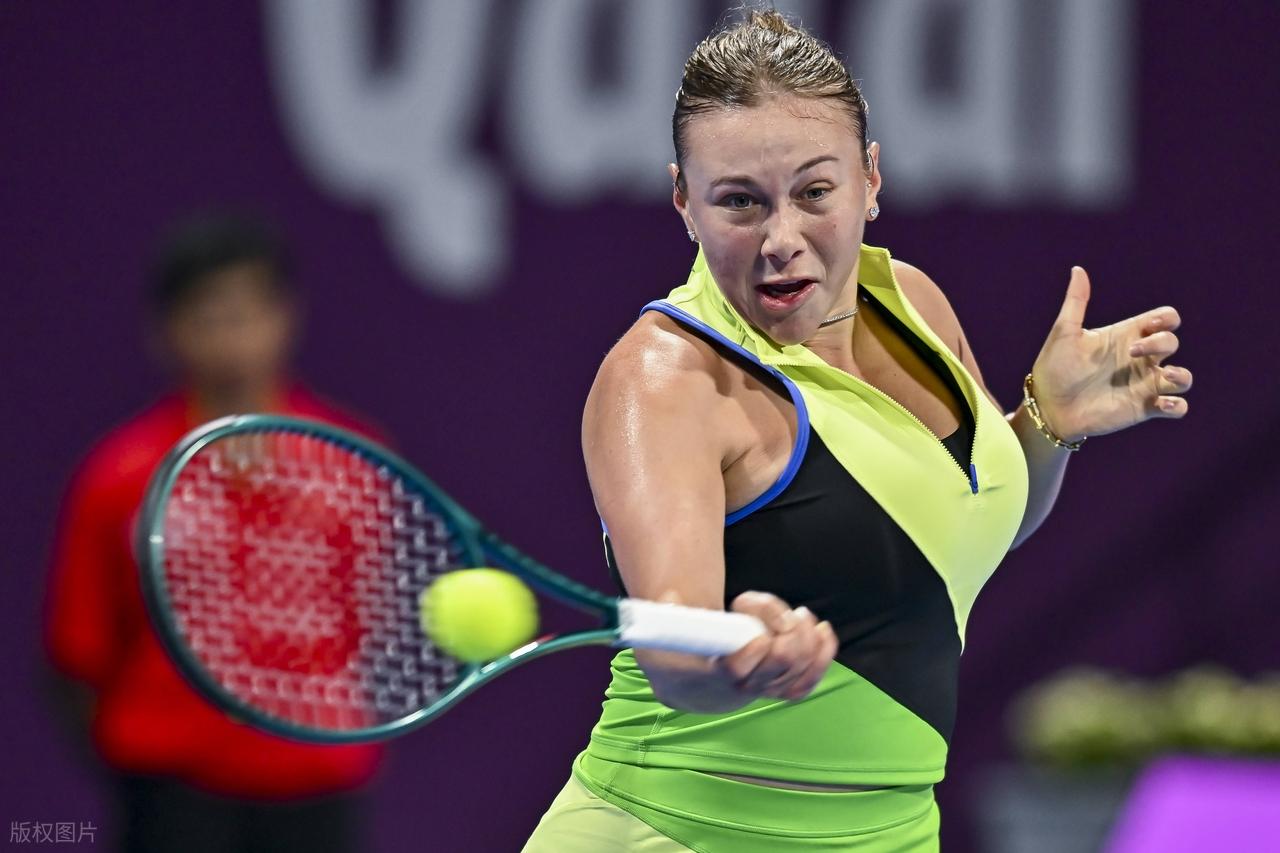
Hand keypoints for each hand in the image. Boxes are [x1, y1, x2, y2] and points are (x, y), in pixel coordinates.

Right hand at [712, 591, 837, 701]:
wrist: (732, 664)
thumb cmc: (736, 628)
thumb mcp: (742, 606)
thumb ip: (761, 607)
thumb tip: (788, 623)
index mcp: (727, 667)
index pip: (738, 667)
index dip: (757, 648)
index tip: (762, 634)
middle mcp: (750, 685)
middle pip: (784, 658)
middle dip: (793, 630)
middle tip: (790, 615)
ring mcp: (772, 691)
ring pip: (803, 663)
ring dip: (809, 633)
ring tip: (801, 616)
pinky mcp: (792, 692)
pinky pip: (816, 673)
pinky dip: (825, 648)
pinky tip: (823, 630)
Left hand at [1029, 267, 1191, 441]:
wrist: (1047, 407)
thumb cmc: (1054, 368)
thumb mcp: (1064, 333)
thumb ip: (1075, 302)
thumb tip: (1077, 270)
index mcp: (1126, 336)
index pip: (1164, 320)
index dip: (1165, 319)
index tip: (1147, 325)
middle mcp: (1139, 359)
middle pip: (1173, 342)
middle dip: (1161, 343)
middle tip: (1131, 351)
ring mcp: (1144, 384)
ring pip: (1183, 377)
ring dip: (1181, 375)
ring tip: (1166, 376)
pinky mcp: (1143, 408)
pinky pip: (1177, 407)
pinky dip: (1177, 405)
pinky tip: (1160, 403)